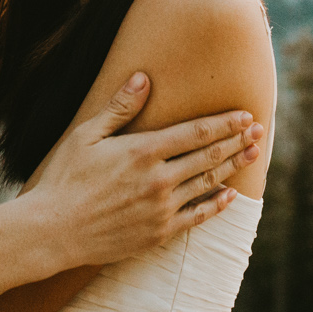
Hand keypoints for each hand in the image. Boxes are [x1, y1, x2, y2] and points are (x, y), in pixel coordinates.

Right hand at [21, 73, 262, 268]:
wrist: (53, 230)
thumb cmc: (65, 179)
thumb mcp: (86, 135)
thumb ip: (119, 108)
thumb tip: (143, 78)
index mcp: (143, 151)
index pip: (197, 132)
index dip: (225, 123)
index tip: (245, 115)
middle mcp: (158, 180)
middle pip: (209, 156)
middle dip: (237, 141)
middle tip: (259, 131)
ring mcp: (161, 209)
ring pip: (208, 184)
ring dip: (233, 167)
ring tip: (252, 154)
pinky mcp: (159, 233)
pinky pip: (197, 217)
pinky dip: (216, 204)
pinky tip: (229, 195)